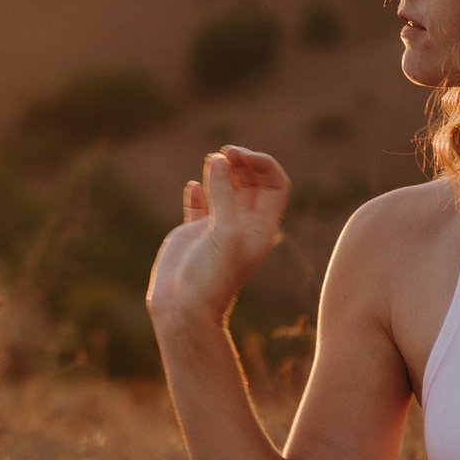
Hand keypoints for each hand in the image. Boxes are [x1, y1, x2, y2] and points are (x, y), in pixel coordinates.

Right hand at [146, 147, 290, 326]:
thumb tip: (220, 159)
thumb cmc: (211, 274)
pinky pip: (200, 205)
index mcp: (261, 226)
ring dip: (222, 171)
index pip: (275, 185)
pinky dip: (198, 191)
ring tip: (212, 159)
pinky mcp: (195, 233)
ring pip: (227, 190)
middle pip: (253, 183)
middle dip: (242, 163)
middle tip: (223, 153)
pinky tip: (193, 185)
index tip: (237, 155)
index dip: (261, 164)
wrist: (184, 306)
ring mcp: (218, 228)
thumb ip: (224, 194)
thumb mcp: (225, 231)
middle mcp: (243, 225)